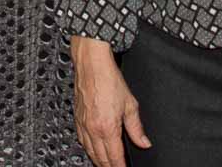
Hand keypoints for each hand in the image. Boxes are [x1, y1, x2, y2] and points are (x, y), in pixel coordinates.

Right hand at [72, 37, 149, 166]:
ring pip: (89, 151)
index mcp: (107, 128)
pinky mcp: (77, 118)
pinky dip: (87, 149)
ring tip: (105, 165)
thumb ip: (137, 128)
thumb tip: (144, 142)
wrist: (92, 65)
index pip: (115, 157)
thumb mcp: (130, 105)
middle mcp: (93, 129)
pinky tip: (92, 150)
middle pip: (100, 158)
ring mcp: (83, 124)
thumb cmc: (109, 80)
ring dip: (97, 161)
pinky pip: (81, 140)